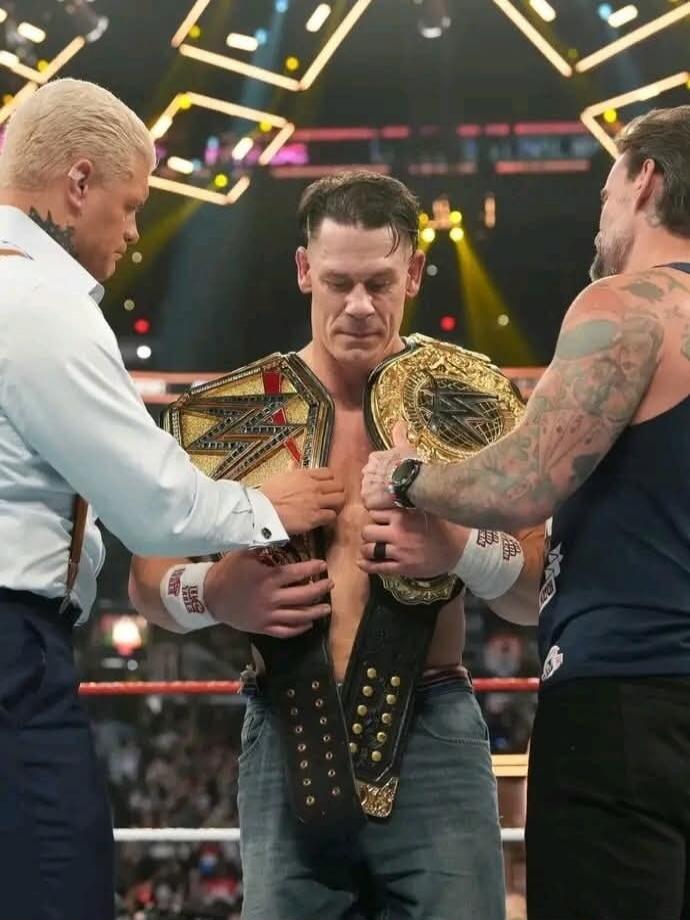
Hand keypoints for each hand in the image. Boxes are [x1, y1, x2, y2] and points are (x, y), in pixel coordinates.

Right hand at [204, 551, 332, 637]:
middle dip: (320, 589)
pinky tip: (308, 625)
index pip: (298, 572)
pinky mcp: (262, 627)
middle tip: (330, 584)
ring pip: (298, 616)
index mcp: (269, 578)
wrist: (209, 595)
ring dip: (315, 612)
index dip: (313, 568)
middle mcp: (272, 598)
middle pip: (304, 595)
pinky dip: (299, 629)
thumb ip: (263, 545)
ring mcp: (267, 615)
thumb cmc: (228, 571)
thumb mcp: (244, 552)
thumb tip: (281, 535)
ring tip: (327, 608)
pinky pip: (285, 631)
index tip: (323, 565)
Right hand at [262, 467, 344, 534]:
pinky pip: (332, 516)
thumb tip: (293, 463)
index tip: (327, 486)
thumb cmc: (267, 494)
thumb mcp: (279, 477)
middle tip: (332, 498)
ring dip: (336, 504)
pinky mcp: (315, 517)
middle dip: (336, 492)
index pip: (329, 472)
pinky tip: (323, 519)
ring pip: (340, 499)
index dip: (330, 480)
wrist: (263, 511)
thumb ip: (291, 471)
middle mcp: (314, 486)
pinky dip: (329, 518)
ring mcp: (316, 501)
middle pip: (339, 485)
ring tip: (330, 509)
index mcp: (305, 475)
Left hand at [359, 509, 469, 578]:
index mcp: (402, 515)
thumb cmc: (441, 526)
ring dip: (366, 549)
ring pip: (369, 549)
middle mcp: (398, 532)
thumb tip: (388, 491)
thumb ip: (405, 503)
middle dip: (368, 533)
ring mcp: (399, 551)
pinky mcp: (402, 567)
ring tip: (370, 548)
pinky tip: (361, 563)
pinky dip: (367, 566)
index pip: (373, 512)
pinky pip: (378, 567)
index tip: (377, 519)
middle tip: (374, 535)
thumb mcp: (424, 508)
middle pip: (366, 531)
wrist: (459, 548)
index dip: (374, 515)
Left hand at [361, 419, 416, 511]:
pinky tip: (390, 504)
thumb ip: (400, 434)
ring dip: (380, 498)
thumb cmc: (411, 464)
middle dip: (380, 486)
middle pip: (371, 481)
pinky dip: (380, 507)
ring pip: (371, 494)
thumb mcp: (405, 446)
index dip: (385, 474)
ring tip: (393, 499)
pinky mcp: (368, 499)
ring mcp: (366, 485)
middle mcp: (367, 470)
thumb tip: (400, 422)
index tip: (394, 478)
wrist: (413, 481)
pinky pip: (371, 506)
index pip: (375, 467)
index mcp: (374, 458)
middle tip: (394, 490)